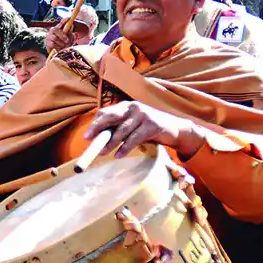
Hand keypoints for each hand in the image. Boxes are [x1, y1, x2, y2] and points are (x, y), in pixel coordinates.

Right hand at [46, 23, 75, 53]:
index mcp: (59, 28)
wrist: (56, 53)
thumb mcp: (68, 39)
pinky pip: (53, 44)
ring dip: (61, 43)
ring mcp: (49, 36)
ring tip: (63, 46)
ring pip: (55, 38)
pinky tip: (59, 48)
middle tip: (67, 41)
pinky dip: (57, 47)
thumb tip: (71, 26)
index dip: (64, 20)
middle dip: (62, 35)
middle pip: (56, 30)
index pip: (61, 23)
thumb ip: (70, 33)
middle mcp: (52, 30)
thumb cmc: (63, 44)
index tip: (69, 18)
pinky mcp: (47, 43)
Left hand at [83, 101, 205, 160]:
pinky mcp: (152, 125)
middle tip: (89, 141)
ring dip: (110, 143)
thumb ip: (118, 128)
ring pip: (122, 130)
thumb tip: (98, 140)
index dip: (95, 124)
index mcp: (126, 106)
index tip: (86, 136)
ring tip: (102, 153)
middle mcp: (133, 107)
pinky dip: (125, 148)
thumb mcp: (133, 125)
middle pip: (111, 117)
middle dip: (98, 129)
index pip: (106, 112)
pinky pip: (134, 138)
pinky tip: (118, 155)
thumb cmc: (149, 128)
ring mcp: (143, 115)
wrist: (175, 129)